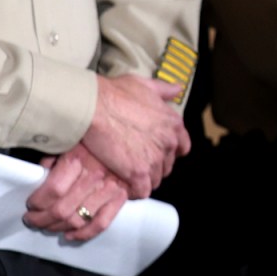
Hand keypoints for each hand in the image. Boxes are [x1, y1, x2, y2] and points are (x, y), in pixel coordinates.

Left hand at [27, 143, 127, 241]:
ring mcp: (109, 188)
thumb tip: (42, 173)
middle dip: (42, 219)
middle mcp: (94, 176)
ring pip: (78, 219)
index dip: (37, 202)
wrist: (134, 131)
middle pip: (62, 209)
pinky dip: (84, 233)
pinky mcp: (121, 196)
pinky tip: (70, 235)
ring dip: (58, 227)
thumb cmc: (98, 133)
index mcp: (77, 159)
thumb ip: (55, 158)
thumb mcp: (69, 140)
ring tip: (47, 226)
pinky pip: (101, 222)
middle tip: (32, 220)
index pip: (52, 191)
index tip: (30, 204)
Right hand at [82, 73, 189, 196]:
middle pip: (167, 164)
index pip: (182, 146)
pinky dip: (133, 190)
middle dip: (153, 165)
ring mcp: (155, 158)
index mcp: (173, 124)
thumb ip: (163, 90)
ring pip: (155, 179)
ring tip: (125, 175)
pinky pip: (142, 190)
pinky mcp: (140, 172)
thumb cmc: (115, 94)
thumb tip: (177, 89)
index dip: (169, 151)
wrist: (94, 107)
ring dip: (143, 179)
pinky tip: (123, 185)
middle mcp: (169, 142)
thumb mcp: (144, 85)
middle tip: (134, 163)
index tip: (155, 152)